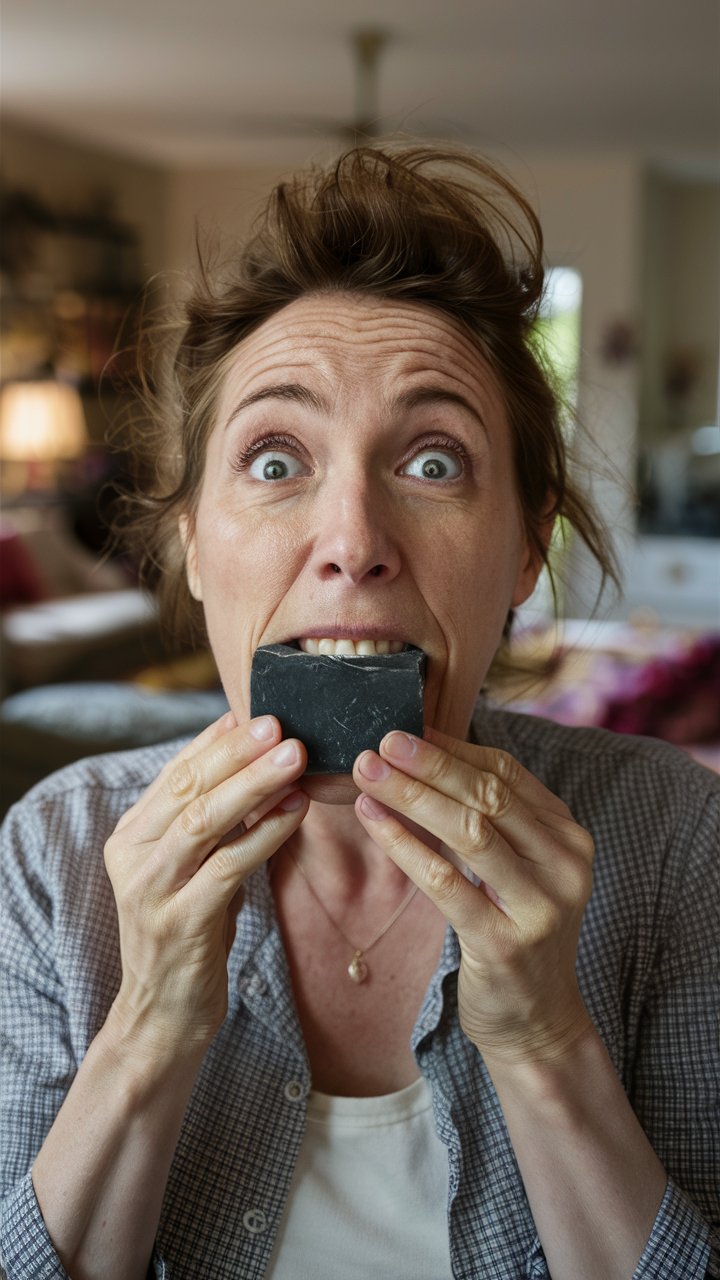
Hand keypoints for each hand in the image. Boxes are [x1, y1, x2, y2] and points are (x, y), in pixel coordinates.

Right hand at [103, 711, 307, 1059]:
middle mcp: (132, 855)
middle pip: (188, 789)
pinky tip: (295, 812)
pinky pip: (227, 866)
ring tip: (295, 757)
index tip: (255, 712)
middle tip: (281, 724)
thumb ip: (212, 821)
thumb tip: (259, 761)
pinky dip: (264, 834)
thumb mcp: (192, 868)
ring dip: (254, 785)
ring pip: (204, 821)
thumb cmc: (190, 931)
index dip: (216, 742)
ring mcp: (151, 889)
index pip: (175, 773)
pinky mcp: (180, 922)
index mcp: (131, 834)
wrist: (162, 1014)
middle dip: (238, 753)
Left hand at [353, 727, 594, 1067]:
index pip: (507, 773)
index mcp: (567, 836)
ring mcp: (539, 906)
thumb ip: (487, 817)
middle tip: (380, 741)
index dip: (452, 749)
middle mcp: (563, 865)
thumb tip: (421, 752)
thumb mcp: (516, 868)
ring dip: (411, 796)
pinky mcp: (505, 943)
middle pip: (488, 795)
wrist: (536, 1021)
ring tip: (366, 773)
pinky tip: (371, 819)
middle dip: (429, 764)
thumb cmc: (513, 931)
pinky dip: (403, 844)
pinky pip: (445, 882)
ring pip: (469, 832)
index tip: (405, 731)